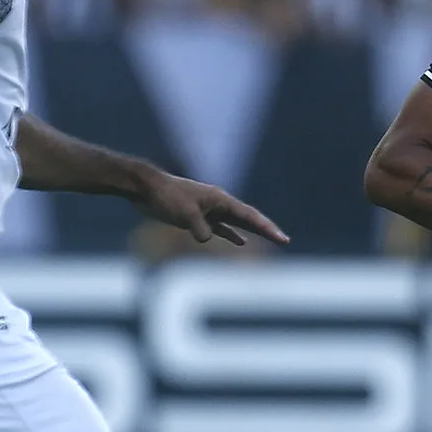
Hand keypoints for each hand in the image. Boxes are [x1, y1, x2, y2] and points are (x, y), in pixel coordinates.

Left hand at [134, 170, 290, 246]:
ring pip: (237, 223)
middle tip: (285, 241)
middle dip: (267, 230)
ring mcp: (209, 210)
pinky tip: (241, 242)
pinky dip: (232, 234)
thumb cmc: (166, 197)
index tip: (282, 238)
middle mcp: (219, 203)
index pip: (250, 216)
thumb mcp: (185, 214)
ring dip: (253, 232)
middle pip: (248, 219)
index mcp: (220, 199)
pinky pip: (221, 228)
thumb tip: (207, 240)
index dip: (267, 228)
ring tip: (270, 238)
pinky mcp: (198, 217)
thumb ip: (199, 228)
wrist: (146, 189)